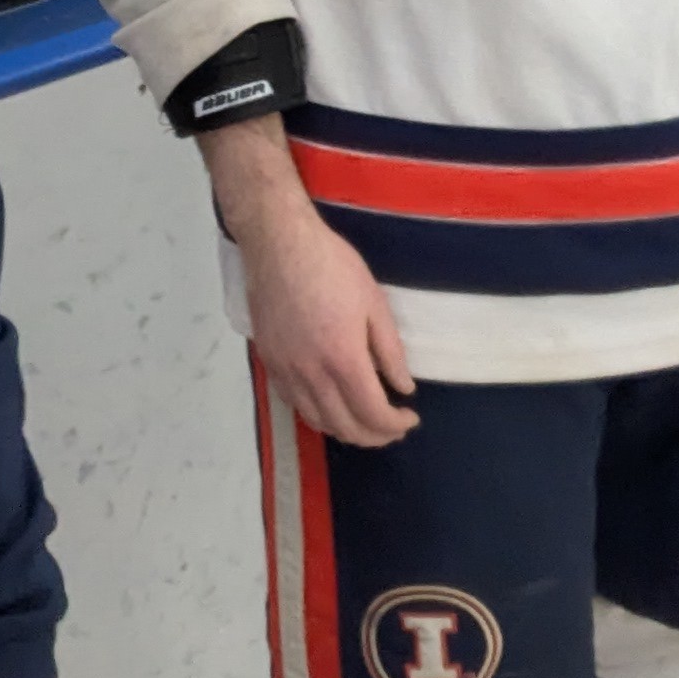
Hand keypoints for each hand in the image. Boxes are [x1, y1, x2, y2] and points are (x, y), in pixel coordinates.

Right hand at [201, 119, 417, 445]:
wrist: (278, 242)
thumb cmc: (332, 265)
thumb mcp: (373, 302)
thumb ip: (390, 351)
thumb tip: (404, 388)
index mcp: (343, 359)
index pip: (373, 414)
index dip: (395, 425)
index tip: (410, 417)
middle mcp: (311, 374)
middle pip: (345, 427)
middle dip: (374, 435)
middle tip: (392, 425)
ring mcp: (285, 370)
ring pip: (317, 421)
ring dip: (345, 430)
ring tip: (364, 421)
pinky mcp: (269, 361)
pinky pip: (294, 403)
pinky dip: (317, 414)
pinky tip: (329, 403)